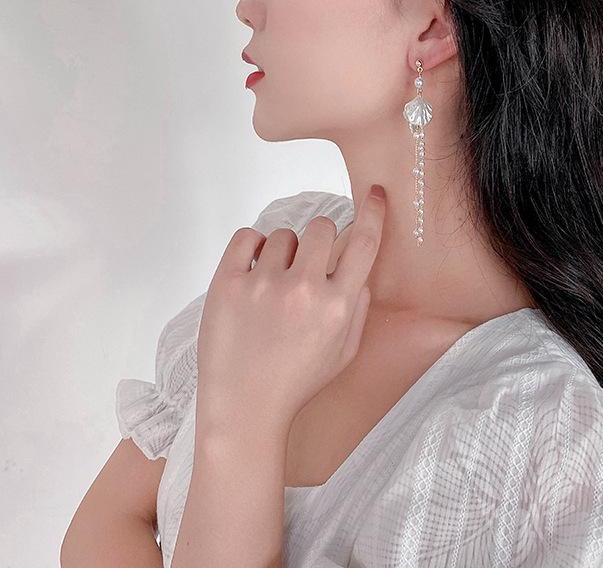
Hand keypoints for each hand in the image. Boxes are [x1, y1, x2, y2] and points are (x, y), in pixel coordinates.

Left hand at [196, 185, 385, 429]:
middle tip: (306, 265)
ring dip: (282, 253)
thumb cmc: (296, 383)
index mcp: (337, 306)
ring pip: (282, 235)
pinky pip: (245, 237)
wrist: (244, 408)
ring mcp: (263, 284)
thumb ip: (357, 310)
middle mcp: (304, 289)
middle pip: (321, 227)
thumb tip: (358, 274)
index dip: (373, 213)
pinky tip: (253, 269)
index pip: (364, 244)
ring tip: (273, 285)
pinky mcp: (227, 284)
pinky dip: (251, 247)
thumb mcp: (343, 353)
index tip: (375, 193)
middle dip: (319, 240)